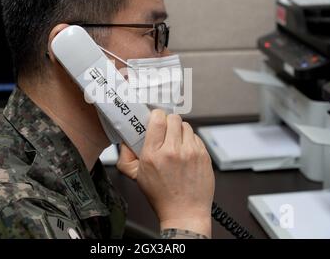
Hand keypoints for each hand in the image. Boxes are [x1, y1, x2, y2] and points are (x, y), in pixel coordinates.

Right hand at [117, 109, 214, 236]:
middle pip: (173, 118)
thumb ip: (126, 157)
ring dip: (180, 131)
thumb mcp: (136, 176)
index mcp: (153, 154)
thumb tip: (125, 141)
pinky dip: (190, 141)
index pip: (157, 118)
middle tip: (166, 132)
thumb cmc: (162, 196)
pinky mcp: (204, 155)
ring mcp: (191, 152)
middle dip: (168, 122)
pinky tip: (185, 153)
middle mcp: (173, 151)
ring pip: (186, 126)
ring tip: (176, 144)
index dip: (156, 116)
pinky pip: (196, 137)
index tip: (155, 120)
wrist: (185, 212)